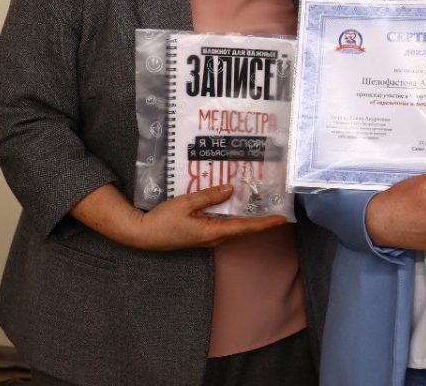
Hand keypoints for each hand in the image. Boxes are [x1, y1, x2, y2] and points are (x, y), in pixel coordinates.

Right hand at [72, 183, 284, 251]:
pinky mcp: (203, 235)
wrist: (144, 235)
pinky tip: (237, 206)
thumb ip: (208, 196)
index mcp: (212, 232)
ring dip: (249, 218)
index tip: (281, 219)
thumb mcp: (185, 203)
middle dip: (261, 219)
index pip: (244, 227)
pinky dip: (235, 218)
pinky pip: (224, 226)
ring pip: (234, 228)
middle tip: (277, 207)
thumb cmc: (163, 220)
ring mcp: (208, 238)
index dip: (264, 223)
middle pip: (243, 229)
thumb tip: (230, 189)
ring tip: (263, 204)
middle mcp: (214, 238)